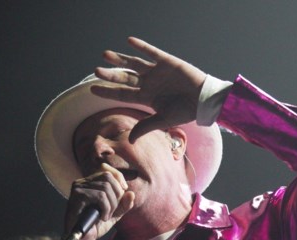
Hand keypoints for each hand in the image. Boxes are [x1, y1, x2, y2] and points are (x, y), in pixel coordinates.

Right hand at [64, 163, 134, 239]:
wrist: (84, 239)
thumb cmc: (96, 225)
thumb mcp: (115, 213)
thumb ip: (124, 204)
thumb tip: (131, 193)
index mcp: (91, 182)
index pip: (106, 169)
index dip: (119, 178)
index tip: (123, 193)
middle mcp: (83, 182)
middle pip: (108, 177)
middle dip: (117, 195)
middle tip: (112, 210)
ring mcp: (78, 187)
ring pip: (105, 187)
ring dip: (111, 205)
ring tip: (106, 216)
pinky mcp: (77, 195)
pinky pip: (99, 196)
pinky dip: (106, 208)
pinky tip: (102, 217)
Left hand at [91, 36, 206, 142]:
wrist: (204, 100)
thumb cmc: (185, 112)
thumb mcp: (163, 120)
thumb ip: (146, 126)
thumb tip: (130, 140)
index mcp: (146, 97)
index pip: (123, 93)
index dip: (108, 91)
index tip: (92, 89)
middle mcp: (149, 83)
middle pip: (125, 77)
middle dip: (111, 75)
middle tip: (96, 71)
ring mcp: (157, 72)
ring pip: (134, 64)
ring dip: (120, 59)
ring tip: (105, 55)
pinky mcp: (167, 62)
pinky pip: (152, 52)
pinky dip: (142, 47)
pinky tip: (129, 41)